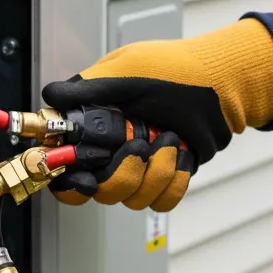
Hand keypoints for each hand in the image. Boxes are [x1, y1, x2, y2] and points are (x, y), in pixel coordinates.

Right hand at [42, 17, 272, 209]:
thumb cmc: (175, 71)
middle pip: (101, 192)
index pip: (66, 169)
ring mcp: (141, 168)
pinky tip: (181, 156)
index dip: (70, 182)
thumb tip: (50, 95)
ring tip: (170, 141)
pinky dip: (175, 181)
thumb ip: (87, 88)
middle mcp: (114, 152)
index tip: (86, 178)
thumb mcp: (126, 72)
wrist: (222, 85)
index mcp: (96, 128)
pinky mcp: (167, 178)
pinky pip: (163, 201)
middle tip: (139, 147)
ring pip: (134, 199)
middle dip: (123, 174)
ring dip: (156, 172)